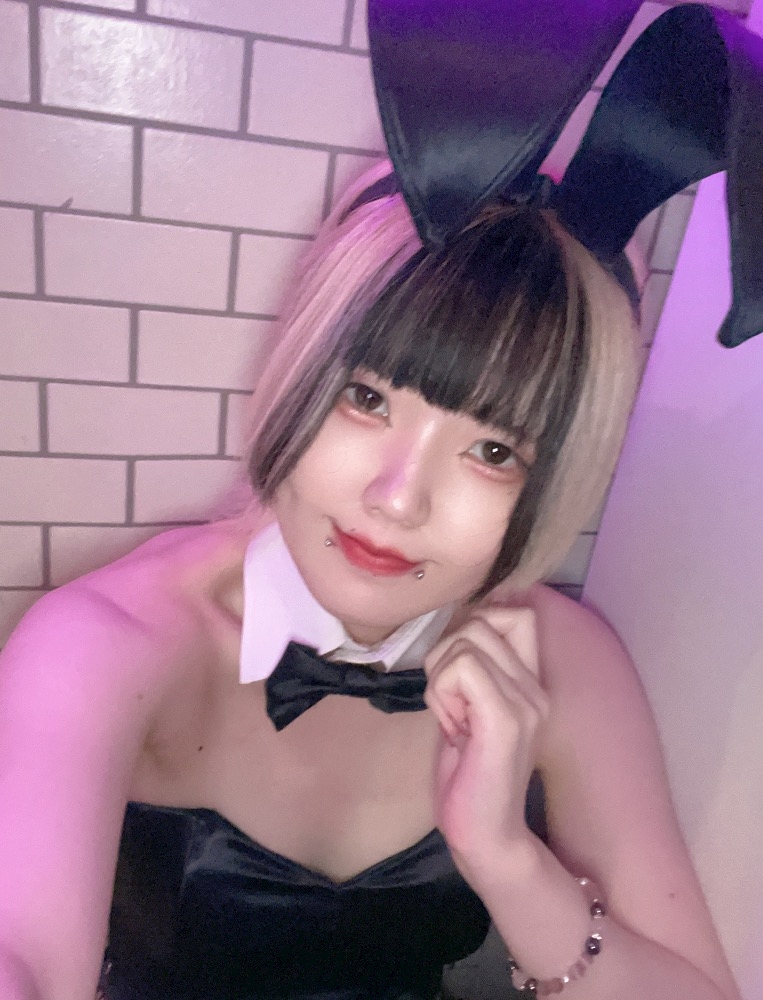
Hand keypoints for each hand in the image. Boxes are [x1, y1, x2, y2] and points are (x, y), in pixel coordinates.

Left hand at [424, 606, 548, 880]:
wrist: (486, 836)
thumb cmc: (468, 776)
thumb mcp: (467, 709)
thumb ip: (469, 670)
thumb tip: (454, 625)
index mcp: (531, 683)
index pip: (518, 613)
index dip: (478, 619)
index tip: (457, 665)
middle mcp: (536, 687)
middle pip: (483, 620)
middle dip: (446, 652)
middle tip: (448, 699)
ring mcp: (526, 702)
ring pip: (467, 640)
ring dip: (440, 676)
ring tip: (452, 718)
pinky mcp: (505, 719)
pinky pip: (462, 668)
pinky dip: (441, 692)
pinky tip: (453, 728)